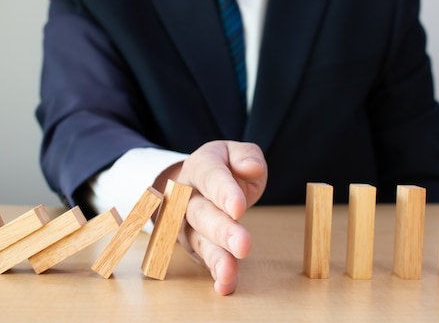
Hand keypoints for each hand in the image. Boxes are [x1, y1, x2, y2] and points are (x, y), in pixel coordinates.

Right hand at [156, 140, 266, 294]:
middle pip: (201, 213)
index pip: (210, 176)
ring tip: (229, 274)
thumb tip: (251, 168)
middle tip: (243, 245)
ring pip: (198, 240)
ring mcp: (187, 223)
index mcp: (201, 166)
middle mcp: (187, 196)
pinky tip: (226, 286)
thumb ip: (246, 156)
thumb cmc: (224, 167)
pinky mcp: (194, 244)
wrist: (198, 180)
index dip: (223, 192)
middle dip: (222, 230)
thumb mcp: (235, 152)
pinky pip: (204, 258)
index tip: (238, 208)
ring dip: (215, 258)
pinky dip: (215, 273)